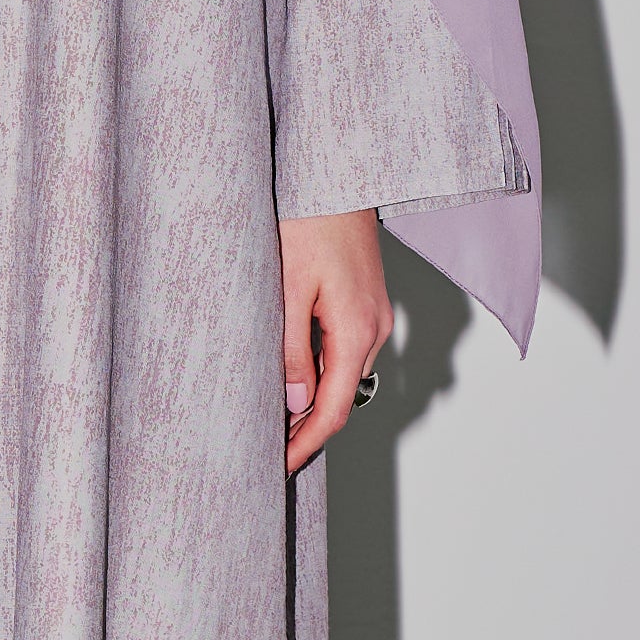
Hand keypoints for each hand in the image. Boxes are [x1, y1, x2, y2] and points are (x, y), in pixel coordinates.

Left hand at [277, 210, 390, 476]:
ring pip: (342, 374)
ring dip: (311, 399)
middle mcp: (374, 328)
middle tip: (265, 451)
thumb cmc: (308, 217)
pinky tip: (291, 371)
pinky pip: (344, 349)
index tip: (277, 468)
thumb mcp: (286, 286)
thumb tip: (295, 402)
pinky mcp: (365, 300)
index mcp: (357, 331)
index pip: (333, 411)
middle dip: (305, 428)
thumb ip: (290, 349)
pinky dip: (319, 370)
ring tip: (270, 418)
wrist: (336, 171)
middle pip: (341, 397)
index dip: (304, 445)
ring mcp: (374, 314)